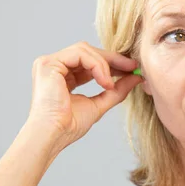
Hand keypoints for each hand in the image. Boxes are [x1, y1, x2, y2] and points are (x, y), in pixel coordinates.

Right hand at [26, 41, 141, 154]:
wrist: (53, 135)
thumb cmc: (69, 126)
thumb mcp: (99, 104)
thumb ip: (117, 90)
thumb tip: (136, 77)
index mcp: (63, 75)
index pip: (90, 61)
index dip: (112, 63)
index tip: (132, 68)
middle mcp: (54, 66)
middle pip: (88, 51)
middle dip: (112, 58)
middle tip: (132, 66)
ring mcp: (49, 63)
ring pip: (85, 50)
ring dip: (105, 64)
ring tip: (111, 84)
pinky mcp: (48, 64)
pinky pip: (80, 54)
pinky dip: (96, 66)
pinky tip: (105, 82)